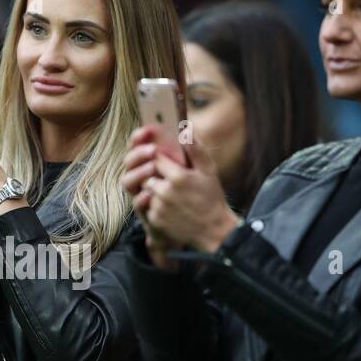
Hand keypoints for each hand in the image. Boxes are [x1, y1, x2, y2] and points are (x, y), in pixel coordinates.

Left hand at [122, 125, 239, 256]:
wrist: (214, 231)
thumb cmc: (212, 198)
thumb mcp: (209, 171)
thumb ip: (196, 149)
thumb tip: (185, 129)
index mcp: (178, 177)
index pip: (155, 158)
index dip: (158, 158)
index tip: (163, 159)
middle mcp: (165, 191)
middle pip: (148, 174)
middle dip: (156, 175)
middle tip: (169, 180)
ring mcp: (159, 207)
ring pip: (147, 190)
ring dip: (155, 190)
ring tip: (172, 195)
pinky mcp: (155, 220)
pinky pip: (148, 206)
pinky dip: (155, 205)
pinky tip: (171, 208)